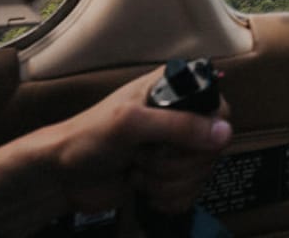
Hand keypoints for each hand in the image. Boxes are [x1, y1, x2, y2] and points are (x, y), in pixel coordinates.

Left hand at [0, 66, 233, 234]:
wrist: (62, 176)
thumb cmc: (88, 137)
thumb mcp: (131, 124)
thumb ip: (178, 126)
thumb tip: (226, 133)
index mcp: (173, 89)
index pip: (219, 107)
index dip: (207, 131)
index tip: (179, 142)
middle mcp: (180, 116)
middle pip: (213, 148)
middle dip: (176, 163)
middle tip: (143, 156)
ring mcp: (176, 149)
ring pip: (202, 175)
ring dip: (167, 182)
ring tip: (137, 170)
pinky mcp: (170, 178)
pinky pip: (191, 194)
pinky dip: (167, 198)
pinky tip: (143, 189)